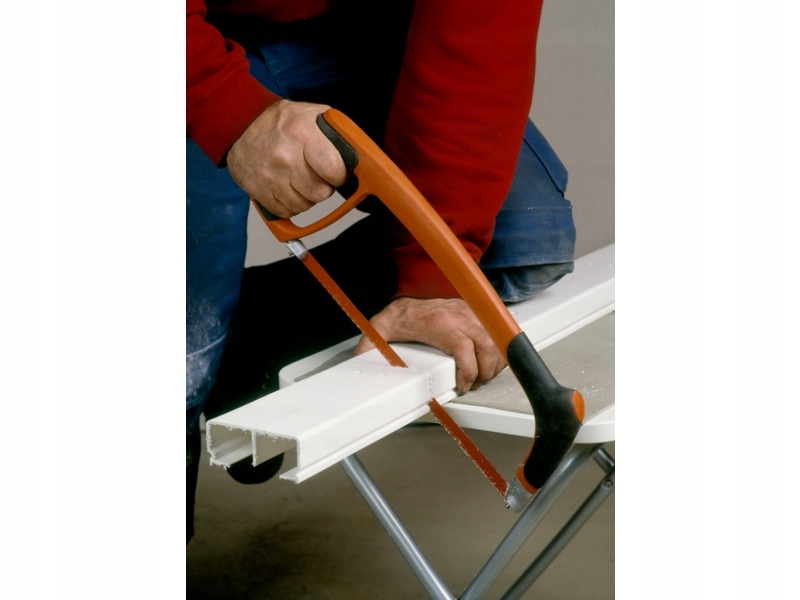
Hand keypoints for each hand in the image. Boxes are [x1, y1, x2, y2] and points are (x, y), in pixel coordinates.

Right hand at [227, 100, 347, 217]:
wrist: (240, 125)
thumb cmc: (280, 122)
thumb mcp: (310, 113)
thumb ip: (335, 132)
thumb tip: (357, 153)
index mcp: (302, 134)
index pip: (333, 169)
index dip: (339, 175)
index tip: (336, 172)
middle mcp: (285, 157)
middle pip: (320, 193)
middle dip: (323, 187)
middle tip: (316, 176)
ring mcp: (270, 176)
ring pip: (304, 205)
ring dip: (306, 197)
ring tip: (300, 180)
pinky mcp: (258, 191)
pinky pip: (285, 211)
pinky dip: (289, 204)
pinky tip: (287, 187)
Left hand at [353, 297, 506, 394]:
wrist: (411, 297)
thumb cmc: (402, 316)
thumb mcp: (380, 331)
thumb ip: (369, 347)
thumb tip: (358, 363)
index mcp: (439, 322)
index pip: (465, 349)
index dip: (469, 373)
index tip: (463, 386)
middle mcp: (460, 316)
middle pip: (488, 348)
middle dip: (485, 373)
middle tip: (473, 385)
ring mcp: (472, 314)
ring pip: (497, 341)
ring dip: (494, 364)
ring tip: (481, 377)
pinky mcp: (479, 314)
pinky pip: (499, 334)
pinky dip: (499, 352)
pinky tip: (489, 364)